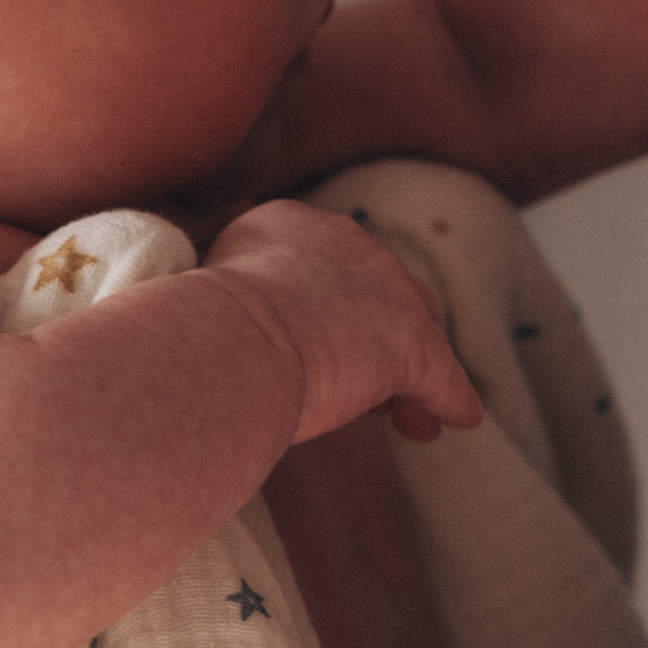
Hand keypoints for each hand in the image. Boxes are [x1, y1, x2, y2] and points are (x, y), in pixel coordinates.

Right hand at [202, 201, 482, 444]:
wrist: (220, 344)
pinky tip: (456, 419)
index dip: (335, 310)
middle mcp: (345, 241)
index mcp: (285, 225)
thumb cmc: (191, 339)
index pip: (328, 269)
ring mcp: (384, 288)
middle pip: (379, 294)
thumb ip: (232, 309)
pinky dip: (448, 397)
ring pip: (412, 333)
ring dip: (412, 378)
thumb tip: (225, 338)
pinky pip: (440, 376)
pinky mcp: (411, 342)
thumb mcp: (207, 307)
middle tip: (379, 387)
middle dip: (381, 340)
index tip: (328, 342)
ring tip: (410, 421)